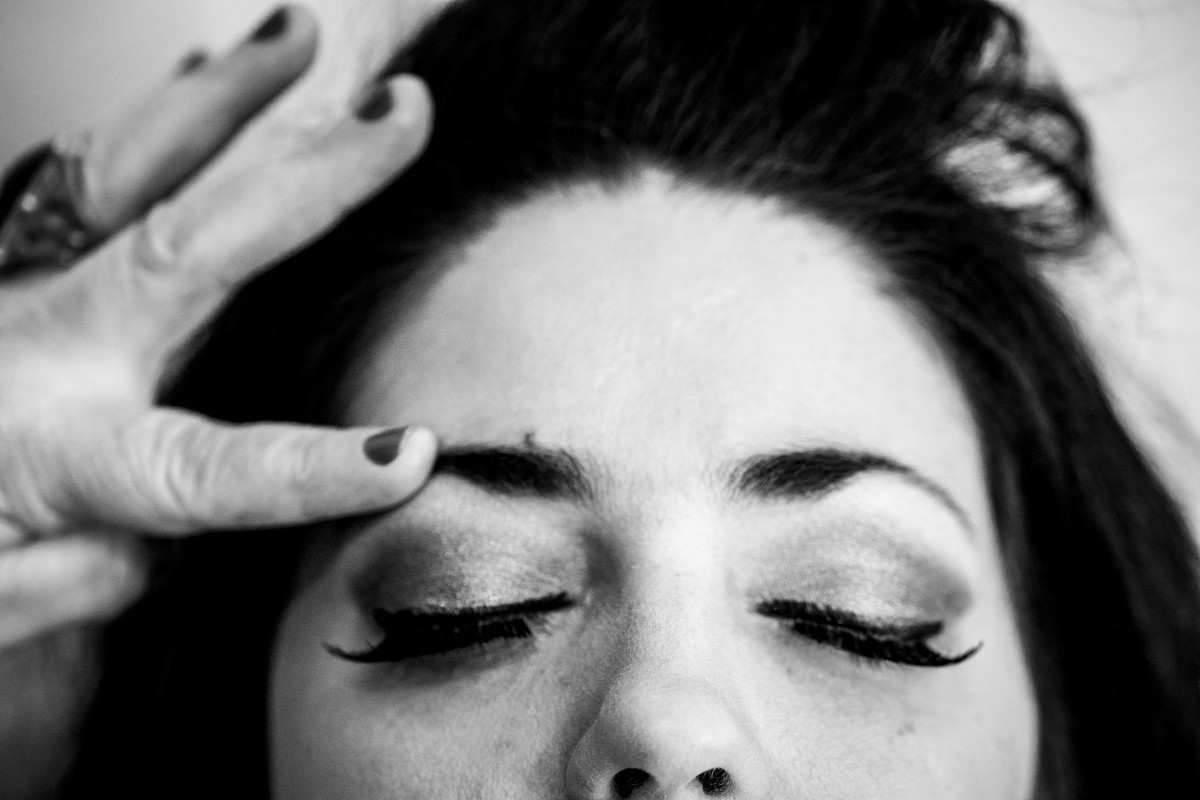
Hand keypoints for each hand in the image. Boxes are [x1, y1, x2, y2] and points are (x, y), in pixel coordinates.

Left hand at [0, 5, 437, 649]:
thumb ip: (69, 588)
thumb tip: (137, 554)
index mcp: (52, 455)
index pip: (207, 470)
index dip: (312, 467)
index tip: (409, 454)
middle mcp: (42, 346)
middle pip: (187, 253)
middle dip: (306, 179)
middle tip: (401, 116)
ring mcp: (21, 287)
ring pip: (126, 175)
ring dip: (224, 102)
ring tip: (295, 38)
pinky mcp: (8, 258)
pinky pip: (82, 172)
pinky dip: (153, 120)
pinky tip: (202, 79)